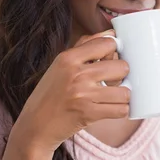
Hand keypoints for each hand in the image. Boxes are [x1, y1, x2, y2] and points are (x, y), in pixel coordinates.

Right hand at [9, 29, 130, 153]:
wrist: (34, 127)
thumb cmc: (50, 94)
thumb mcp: (61, 65)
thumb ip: (86, 45)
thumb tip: (111, 32)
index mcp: (68, 57)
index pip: (108, 43)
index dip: (114, 51)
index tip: (111, 59)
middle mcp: (76, 73)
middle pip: (122, 66)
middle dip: (122, 75)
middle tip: (113, 81)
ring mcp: (83, 94)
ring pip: (125, 92)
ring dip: (122, 96)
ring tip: (113, 97)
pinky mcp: (88, 114)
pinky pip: (120, 110)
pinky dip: (120, 111)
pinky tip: (112, 109)